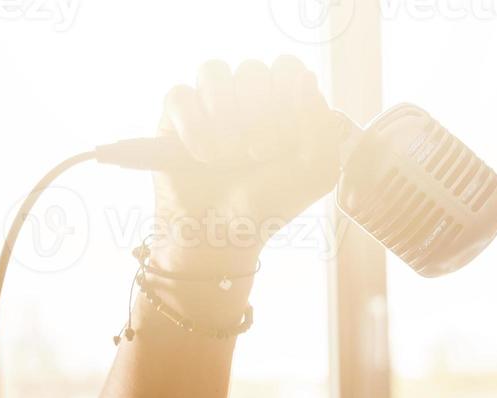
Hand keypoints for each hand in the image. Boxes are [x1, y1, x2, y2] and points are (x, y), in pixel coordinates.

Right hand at [151, 56, 343, 276]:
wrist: (223, 231)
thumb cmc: (271, 203)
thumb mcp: (315, 173)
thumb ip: (322, 125)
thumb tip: (306, 79)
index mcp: (284, 106)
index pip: (287, 67)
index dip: (288, 94)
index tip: (290, 134)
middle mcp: (247, 98)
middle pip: (252, 69)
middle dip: (259, 115)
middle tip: (259, 155)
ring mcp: (209, 103)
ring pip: (213, 71)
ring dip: (224, 116)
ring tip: (227, 156)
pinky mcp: (175, 115)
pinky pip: (180, 94)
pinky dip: (193, 126)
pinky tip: (201, 156)